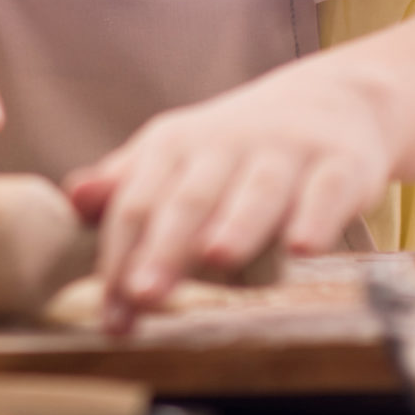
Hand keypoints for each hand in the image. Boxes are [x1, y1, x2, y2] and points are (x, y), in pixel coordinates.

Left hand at [63, 67, 395, 332]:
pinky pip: (326, 191)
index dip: (119, 258)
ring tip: (215, 258)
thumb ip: (127, 183)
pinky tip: (302, 248)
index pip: (137, 204)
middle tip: (144, 294)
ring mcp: (284, 152)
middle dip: (165, 247)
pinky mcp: (340, 164)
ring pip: (256, 189)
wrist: (331, 99)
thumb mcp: (176, 155)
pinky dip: (315, 217)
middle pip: (190, 198)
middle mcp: (225, 144)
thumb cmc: (238, 147)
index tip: (111, 314)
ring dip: (236, 223)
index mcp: (174, 145)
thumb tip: (74, 199)